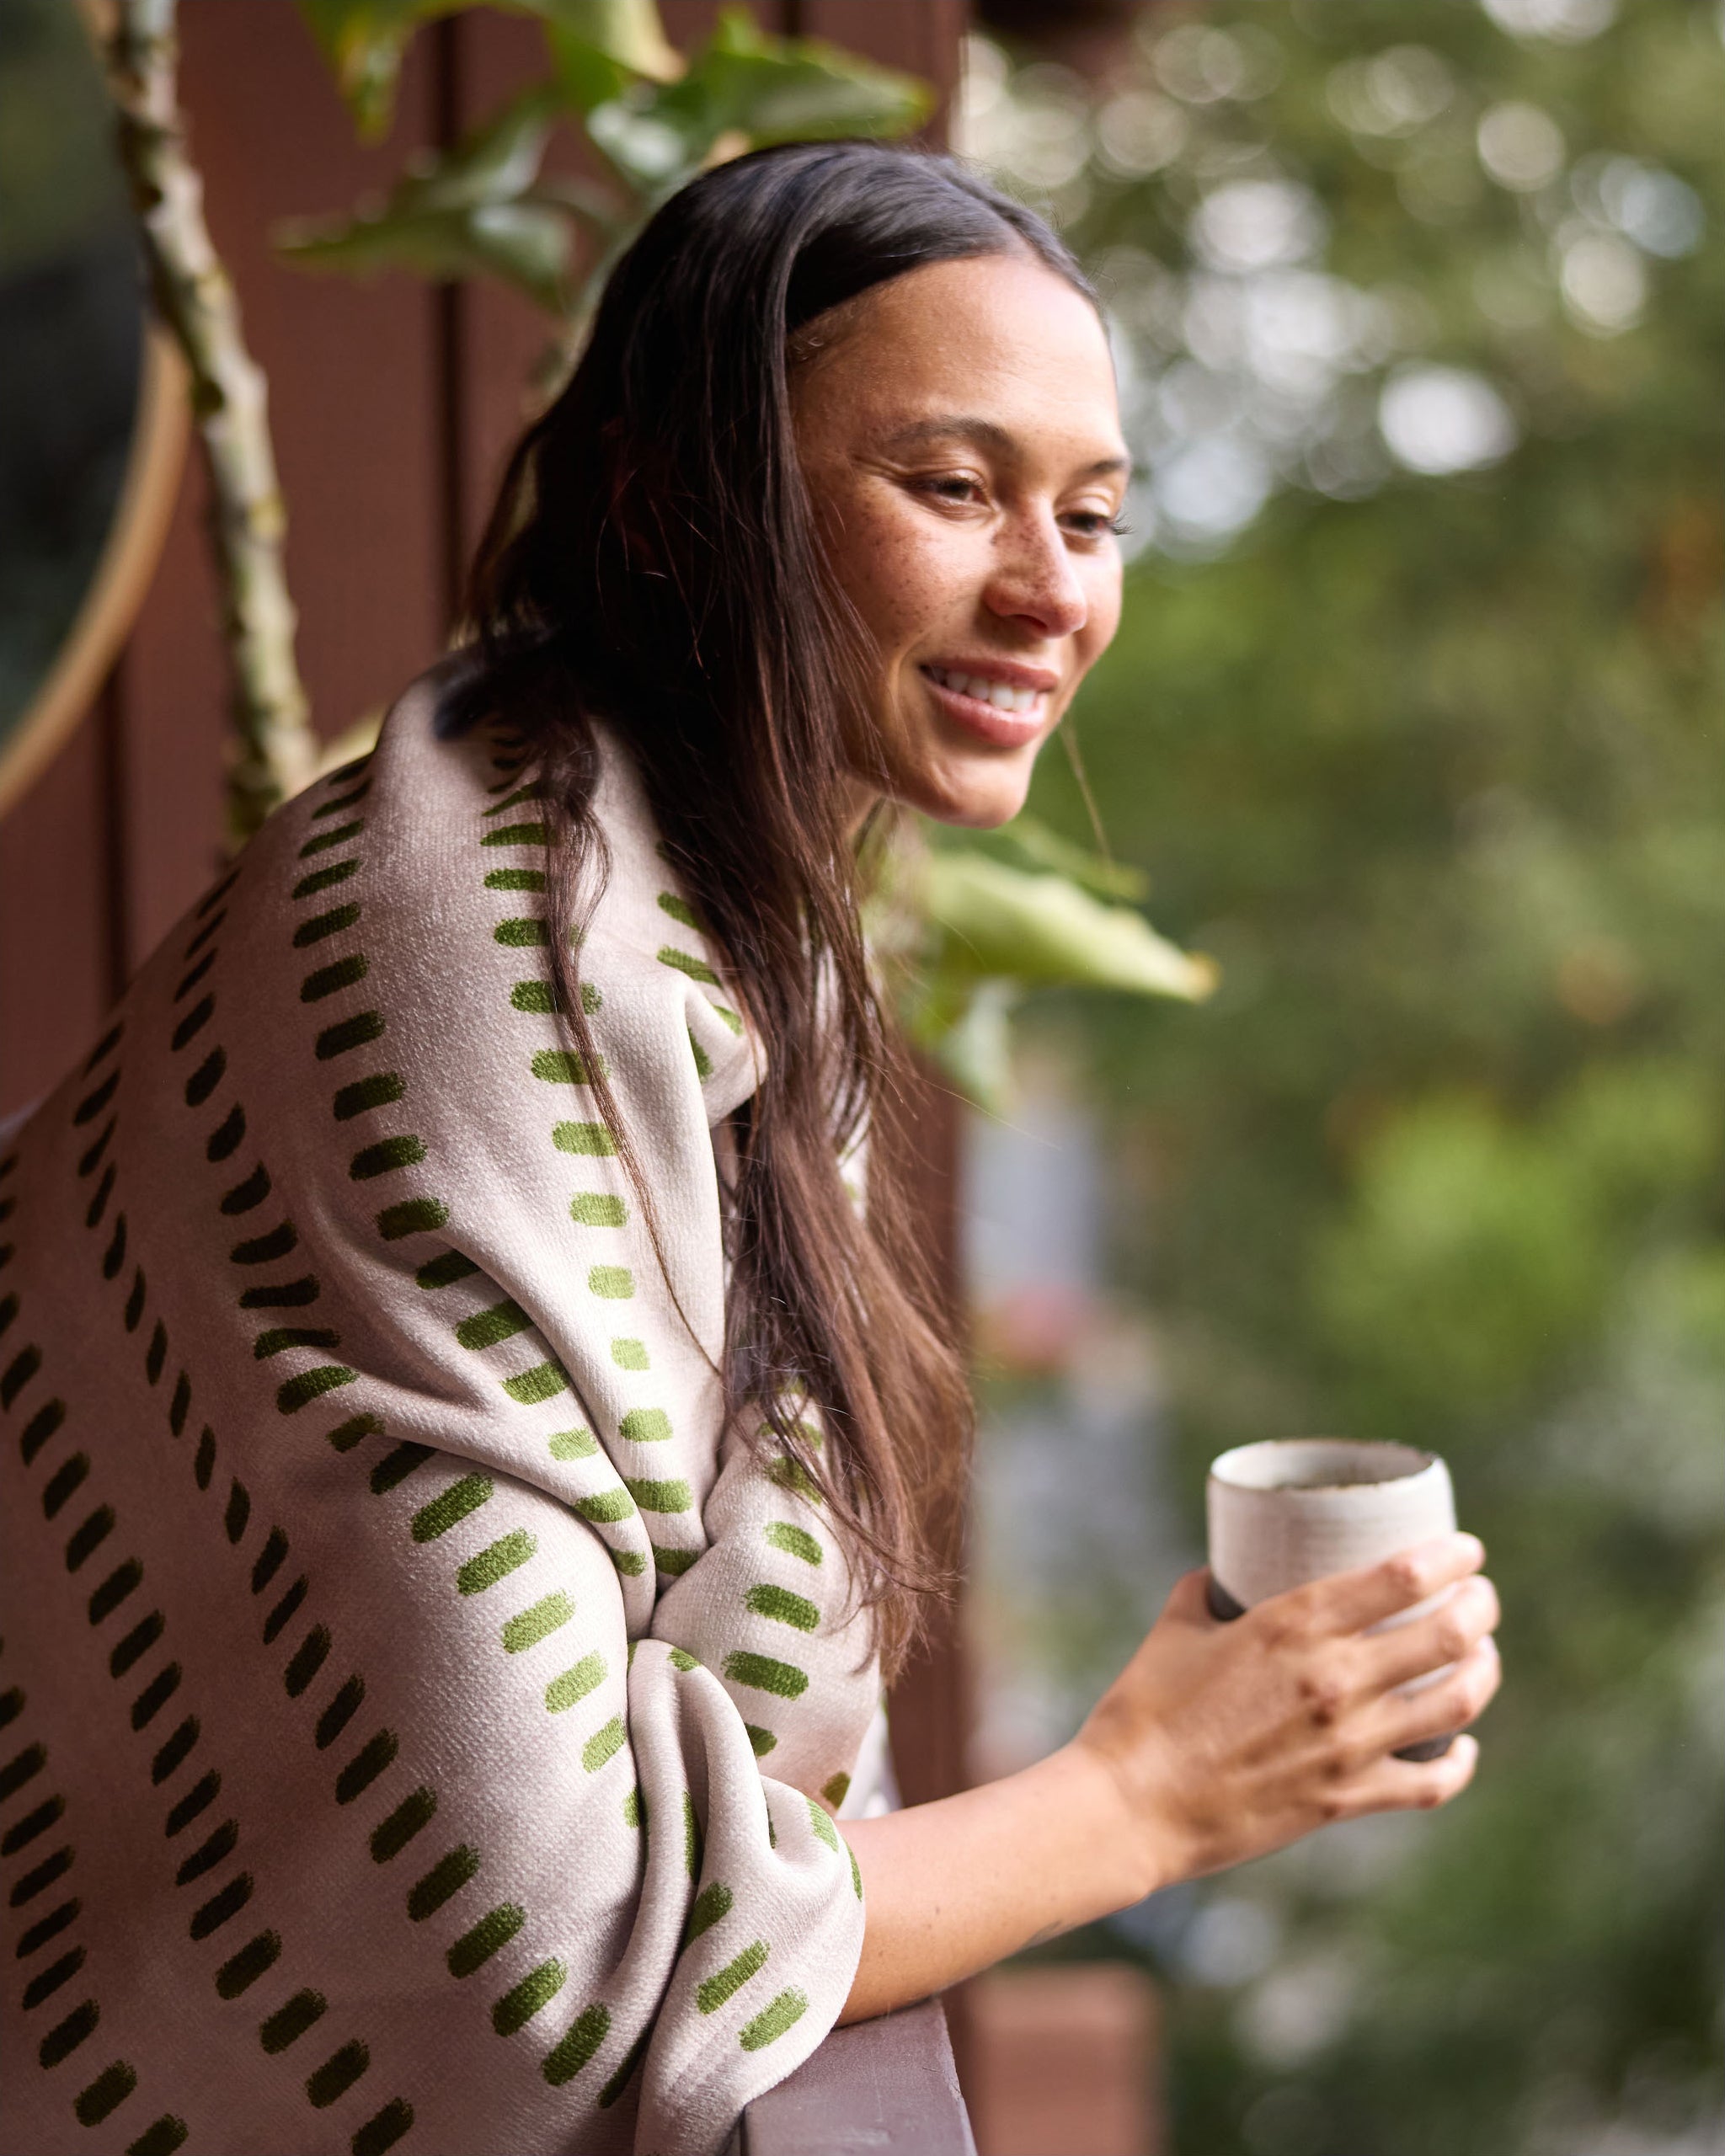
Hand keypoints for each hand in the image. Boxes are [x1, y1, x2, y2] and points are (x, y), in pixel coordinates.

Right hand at [1072, 1534, 1500, 1894]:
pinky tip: (1462, 1746)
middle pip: (1449, 1633)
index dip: (1452, 1557)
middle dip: (1480, 1606)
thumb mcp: (1176, 1625)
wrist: (1132, 1805)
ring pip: (1456, 1703)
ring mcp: (1347, 1744)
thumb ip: (1208, 1591)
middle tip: (1480, 1596)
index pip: (1404, 1577)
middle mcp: (1334, 1680)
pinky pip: (1432, 1783)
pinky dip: (1460, 1762)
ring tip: (1481, 1655)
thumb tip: (1225, 1574)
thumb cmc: (1144, 1710)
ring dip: (1483, 1671)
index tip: (1467, 1548)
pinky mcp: (1346, 1800)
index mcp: (1293, 1625)